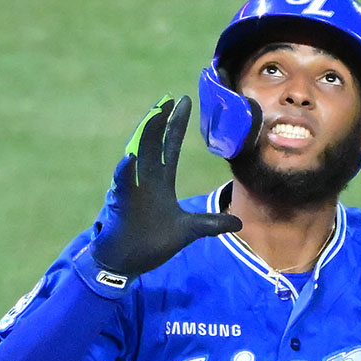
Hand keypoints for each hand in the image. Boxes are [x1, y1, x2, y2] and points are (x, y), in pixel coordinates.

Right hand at [90, 95, 241, 276]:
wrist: (128, 262)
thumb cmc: (151, 243)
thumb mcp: (188, 231)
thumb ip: (211, 224)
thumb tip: (238, 223)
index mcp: (161, 182)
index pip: (170, 146)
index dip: (176, 124)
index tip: (184, 101)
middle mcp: (146, 180)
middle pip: (154, 143)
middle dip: (161, 120)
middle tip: (169, 98)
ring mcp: (133, 190)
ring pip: (138, 156)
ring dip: (145, 136)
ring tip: (154, 114)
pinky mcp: (122, 205)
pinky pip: (123, 185)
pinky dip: (126, 172)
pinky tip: (130, 158)